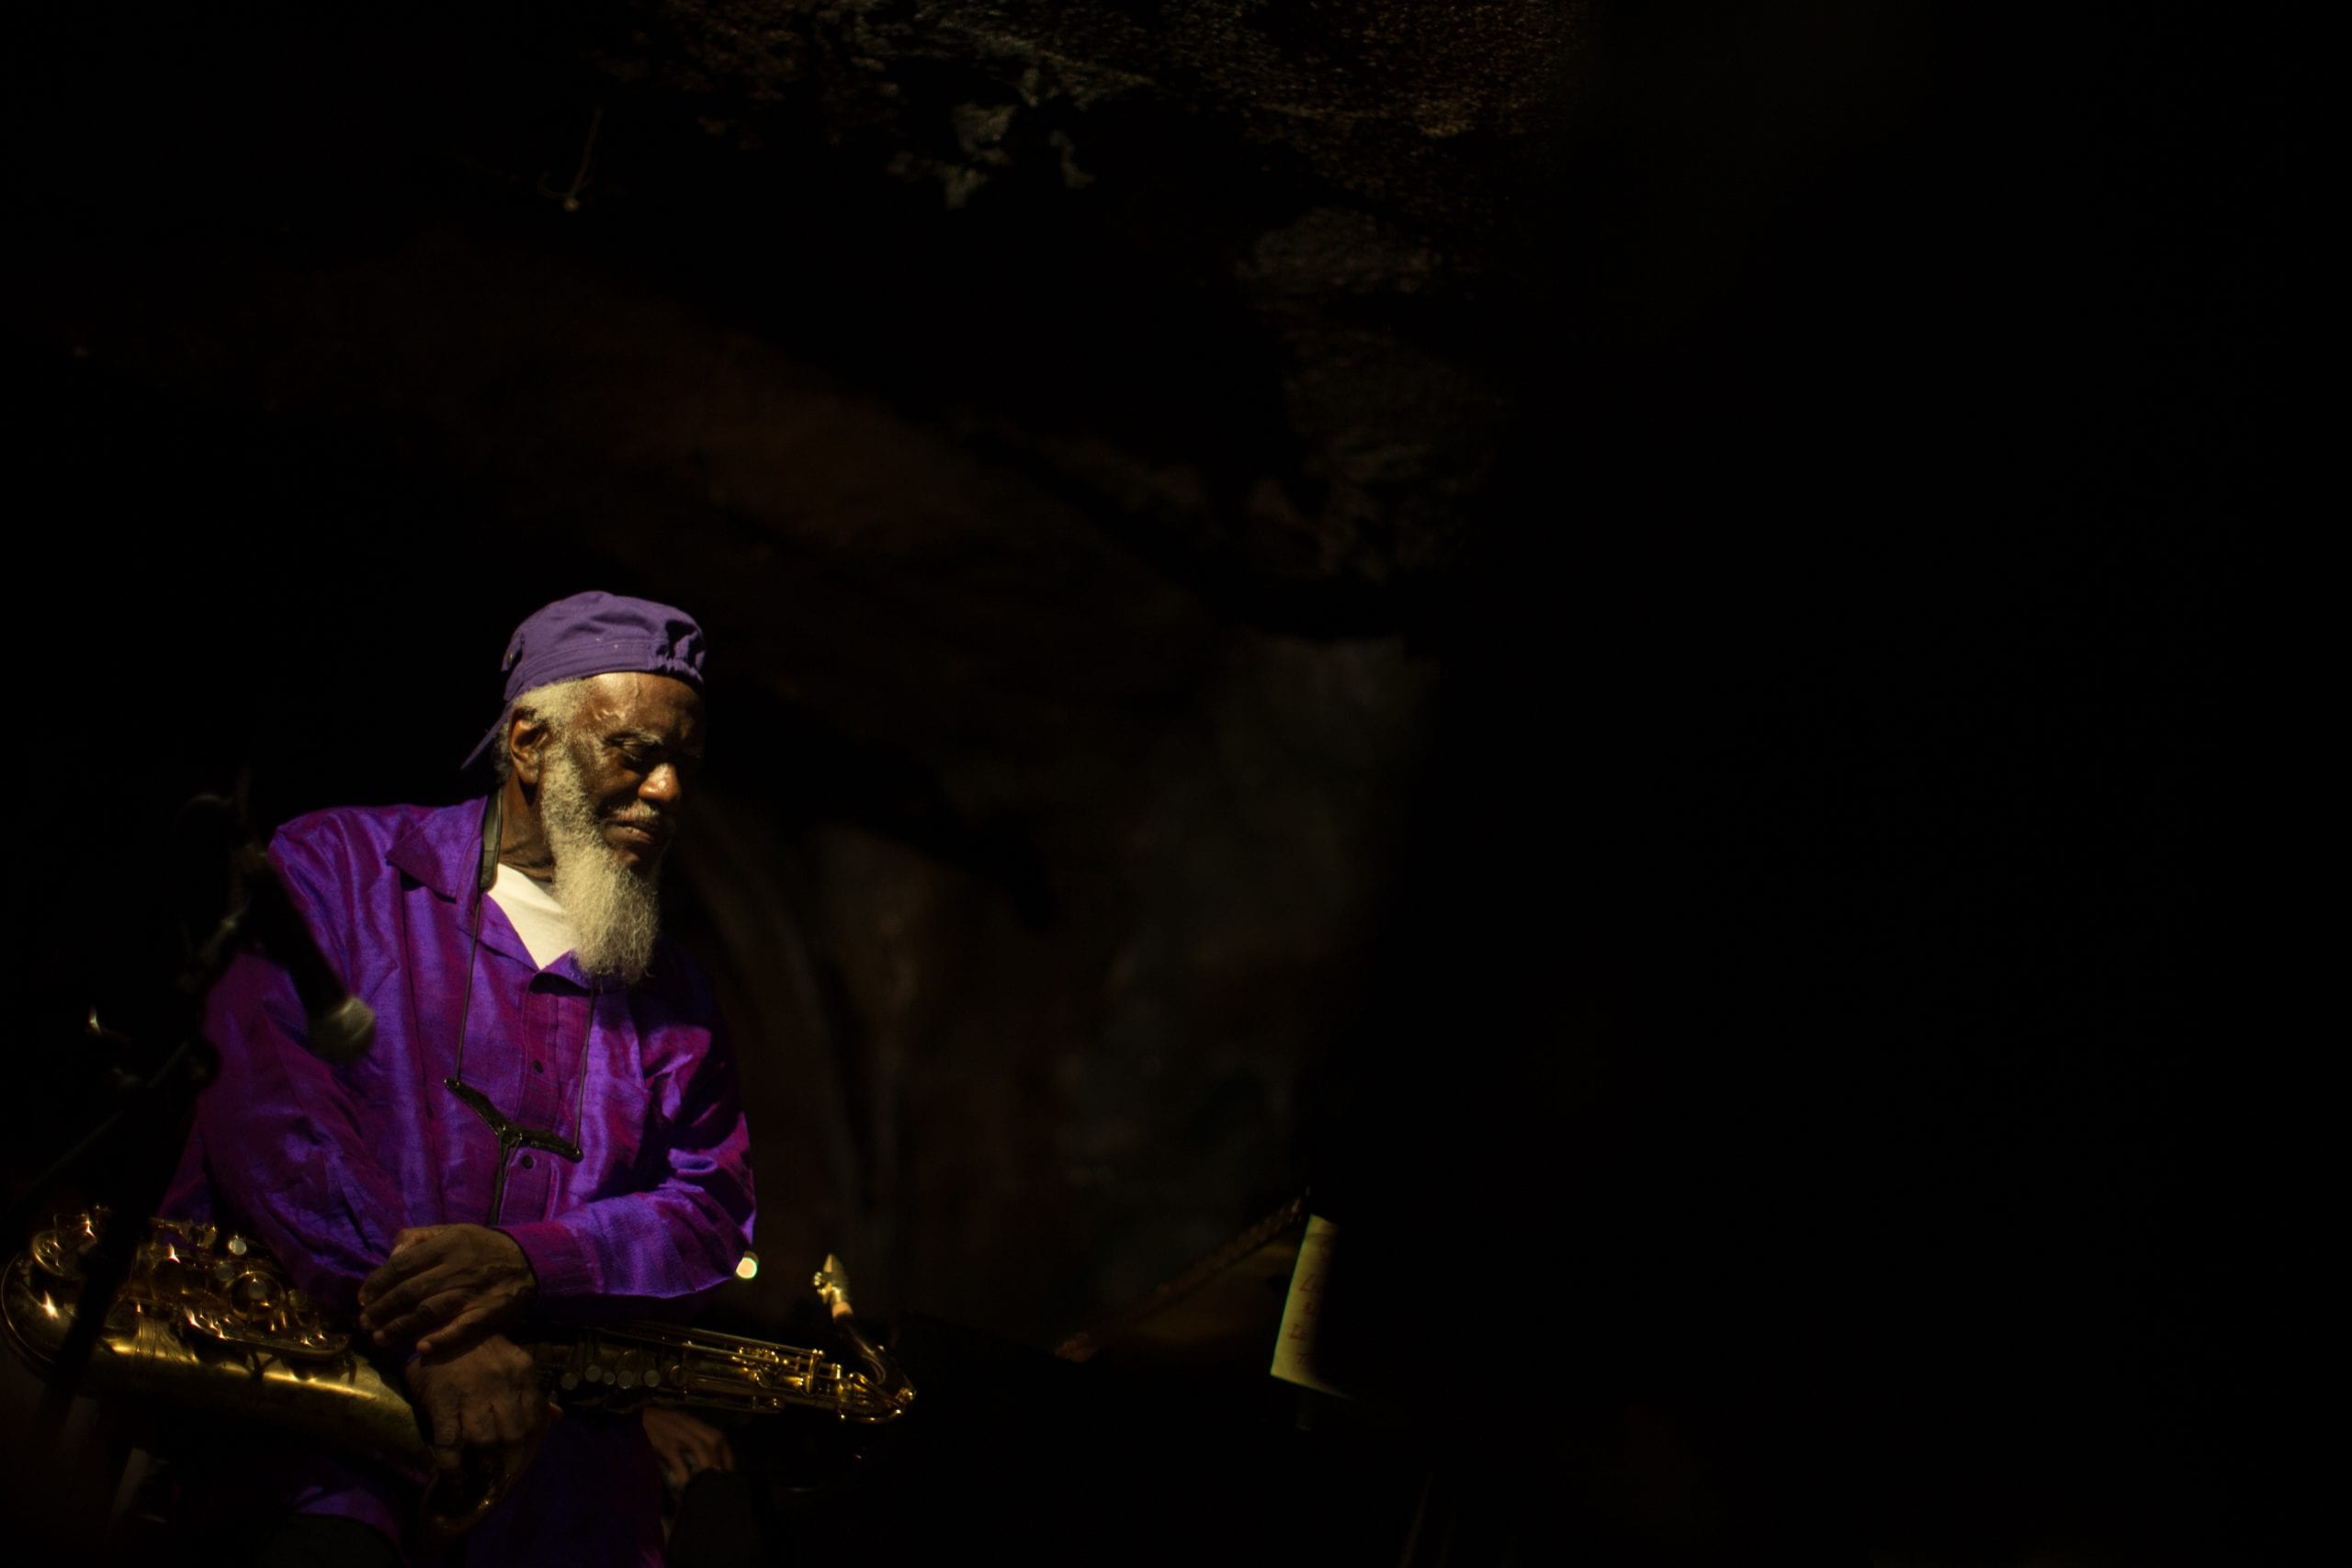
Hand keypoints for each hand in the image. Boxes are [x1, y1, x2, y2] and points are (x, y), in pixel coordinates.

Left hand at [359, 1225, 537, 1352]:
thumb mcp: (453, 1230)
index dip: (377, 1283)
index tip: (362, 1298)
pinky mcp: (486, 1313)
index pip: (401, 1265)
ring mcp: (471, 1292)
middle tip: (364, 1323)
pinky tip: (421, 1348)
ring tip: (379, 1339)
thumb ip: (419, 1237)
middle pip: (410, 1292)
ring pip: (428, 1312)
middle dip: (382, 1309)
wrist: (531, 1261)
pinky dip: (440, 1339)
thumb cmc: (483, 1247)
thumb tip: (391, 1255)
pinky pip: (460, 1328)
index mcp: (446, 1245)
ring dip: (400, 1327)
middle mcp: (456, 1268)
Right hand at [404, 1334, 554, 1479]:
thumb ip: (532, 1391)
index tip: (521, 1450)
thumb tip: (556, 1418)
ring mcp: (471, 1393)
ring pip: (485, 1440)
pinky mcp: (442, 1403)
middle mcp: (501, 1381)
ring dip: (480, 1453)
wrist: (438, 1327)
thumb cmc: (479, 1350)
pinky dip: (452, 1467)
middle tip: (498, 1456)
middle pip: (514, 1433)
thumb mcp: (512, 1362)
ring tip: (477, 1457)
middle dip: (507, 1450)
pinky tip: (456, 1475)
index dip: (530, 1438)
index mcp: (522, 1370)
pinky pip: (449, 1445)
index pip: (536, 1416)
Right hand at [642, 1407, 734, 1491]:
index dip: (726, 1454)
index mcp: (689, 1421)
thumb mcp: (668, 1428)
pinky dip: (684, 1472)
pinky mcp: (661, 1441)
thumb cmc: (646, 1427)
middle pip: (713, 1439)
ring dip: (706, 1466)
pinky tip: (685, 1486)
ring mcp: (674, 1432)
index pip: (716, 1435)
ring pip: (699, 1446)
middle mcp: (685, 1424)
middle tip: (720, 1482)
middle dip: (720, 1461)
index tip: (729, 1472)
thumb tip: (693, 1467)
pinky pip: (677, 1458)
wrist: (623, 1418)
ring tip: (707, 1485)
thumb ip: (681, 1442)